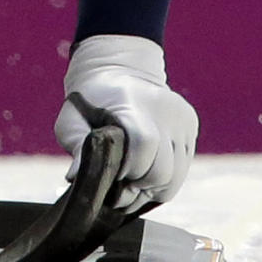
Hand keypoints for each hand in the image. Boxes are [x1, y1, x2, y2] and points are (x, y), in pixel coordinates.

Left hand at [54, 34, 197, 211]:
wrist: (116, 72)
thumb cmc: (88, 103)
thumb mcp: (71, 122)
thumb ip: (76, 149)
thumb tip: (75, 177)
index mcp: (133, 103)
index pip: (144, 143)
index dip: (129, 169)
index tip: (113, 175)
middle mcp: (164, 109)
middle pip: (162, 170)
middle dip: (139, 186)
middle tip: (120, 188)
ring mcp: (181, 118)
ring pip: (175, 178)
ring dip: (151, 189)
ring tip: (131, 183)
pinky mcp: (191, 125)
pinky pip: (182, 170)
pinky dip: (164, 180)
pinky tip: (145, 172)